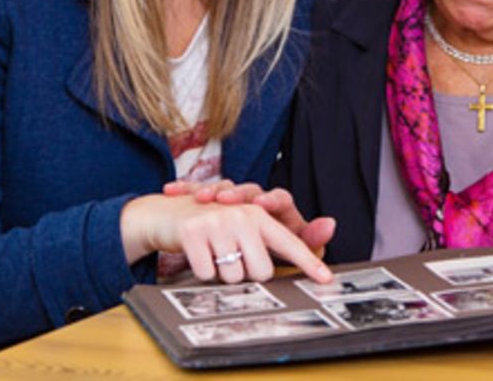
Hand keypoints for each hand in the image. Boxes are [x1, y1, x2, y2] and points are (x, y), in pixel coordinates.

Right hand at [119, 194, 333, 283]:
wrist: (166, 213)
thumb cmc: (213, 226)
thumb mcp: (244, 229)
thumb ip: (275, 242)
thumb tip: (314, 238)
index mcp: (259, 215)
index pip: (289, 242)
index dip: (308, 262)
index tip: (326, 279)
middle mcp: (242, 215)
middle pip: (260, 272)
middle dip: (246, 273)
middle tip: (233, 257)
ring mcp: (217, 222)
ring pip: (232, 276)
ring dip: (221, 272)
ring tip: (213, 252)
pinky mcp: (192, 232)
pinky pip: (206, 274)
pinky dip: (202, 271)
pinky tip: (198, 253)